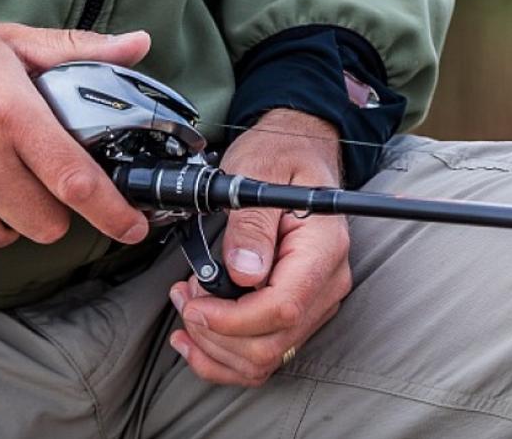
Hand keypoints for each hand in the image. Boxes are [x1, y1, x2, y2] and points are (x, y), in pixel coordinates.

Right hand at [0, 16, 151, 246]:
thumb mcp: (7, 40)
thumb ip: (76, 51)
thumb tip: (138, 45)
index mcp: (10, 114)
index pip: (77, 181)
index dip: (113, 213)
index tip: (133, 227)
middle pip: (47, 223)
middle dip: (51, 207)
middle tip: (32, 173)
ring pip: (4, 234)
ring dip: (6, 213)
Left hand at [168, 108, 352, 386]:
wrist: (298, 153)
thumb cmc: (280, 157)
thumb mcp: (258, 172)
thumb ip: (252, 225)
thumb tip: (244, 271)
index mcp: (323, 249)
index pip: (282, 308)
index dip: (231, 319)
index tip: (194, 305)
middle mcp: (327, 283)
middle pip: (271, 343)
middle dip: (215, 332)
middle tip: (184, 297)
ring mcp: (316, 302)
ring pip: (265, 358)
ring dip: (214, 346)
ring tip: (187, 307)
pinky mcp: (298, 311)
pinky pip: (265, 353)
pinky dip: (225, 356)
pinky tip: (195, 339)